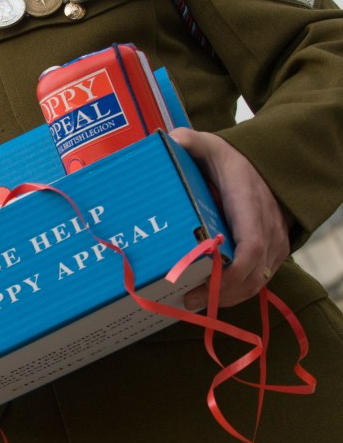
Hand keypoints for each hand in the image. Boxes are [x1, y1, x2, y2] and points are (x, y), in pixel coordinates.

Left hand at [170, 128, 289, 308]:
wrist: (263, 167)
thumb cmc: (230, 161)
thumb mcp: (209, 146)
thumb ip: (189, 142)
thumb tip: (170, 140)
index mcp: (249, 203)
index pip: (251, 245)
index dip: (232, 270)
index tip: (205, 281)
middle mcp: (266, 226)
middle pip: (252, 272)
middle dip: (221, 292)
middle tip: (186, 299)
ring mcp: (273, 241)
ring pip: (256, 281)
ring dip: (227, 297)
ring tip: (192, 302)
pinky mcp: (271, 252)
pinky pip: (258, 280)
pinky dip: (235, 293)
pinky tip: (209, 297)